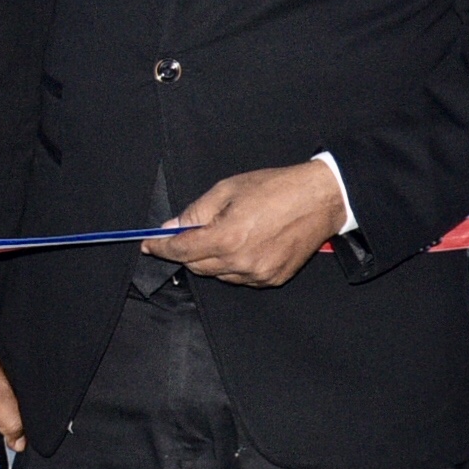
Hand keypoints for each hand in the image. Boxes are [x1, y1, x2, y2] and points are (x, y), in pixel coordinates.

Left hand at [156, 161, 347, 289]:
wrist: (320, 199)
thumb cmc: (275, 188)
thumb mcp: (227, 190)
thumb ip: (196, 212)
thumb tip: (171, 227)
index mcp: (227, 238)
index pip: (181, 251)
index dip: (161, 248)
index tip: (149, 245)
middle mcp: (241, 262)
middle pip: (196, 266)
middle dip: (186, 251)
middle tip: (188, 233)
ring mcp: (258, 274)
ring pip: (218, 274)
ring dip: (211, 258)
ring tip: (227, 233)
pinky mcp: (272, 279)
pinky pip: (240, 278)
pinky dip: (233, 265)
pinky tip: (245, 244)